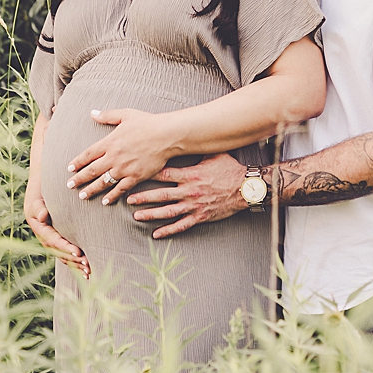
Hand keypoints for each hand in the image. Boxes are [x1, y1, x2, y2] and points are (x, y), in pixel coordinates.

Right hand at [24, 178, 89, 277]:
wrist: (41, 192)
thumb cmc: (40, 194)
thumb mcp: (36, 200)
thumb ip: (39, 208)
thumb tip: (42, 216)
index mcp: (40, 230)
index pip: (54, 241)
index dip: (66, 248)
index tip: (78, 252)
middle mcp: (46, 239)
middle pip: (60, 253)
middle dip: (73, 260)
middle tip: (88, 265)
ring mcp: (52, 242)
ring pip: (64, 257)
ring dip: (76, 265)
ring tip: (89, 271)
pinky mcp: (59, 242)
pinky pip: (67, 254)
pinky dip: (76, 262)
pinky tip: (87, 270)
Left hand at [68, 111, 177, 204]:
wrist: (166, 135)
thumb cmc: (147, 123)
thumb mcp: (125, 114)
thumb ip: (107, 115)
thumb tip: (92, 113)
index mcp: (109, 142)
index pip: (88, 155)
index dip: (77, 162)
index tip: (69, 169)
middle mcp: (114, 157)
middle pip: (92, 170)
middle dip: (79, 179)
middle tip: (69, 185)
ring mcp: (124, 169)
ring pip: (103, 182)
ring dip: (91, 190)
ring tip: (82, 196)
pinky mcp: (135, 177)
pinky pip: (121, 189)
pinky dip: (112, 196)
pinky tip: (105, 201)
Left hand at [125, 153, 247, 235]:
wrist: (245, 188)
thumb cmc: (230, 170)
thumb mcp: (213, 156)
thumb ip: (197, 151)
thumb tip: (187, 139)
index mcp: (190, 175)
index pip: (164, 174)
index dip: (148, 174)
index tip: (134, 173)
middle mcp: (189, 191)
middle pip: (161, 194)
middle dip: (143, 197)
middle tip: (128, 198)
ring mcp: (194, 205)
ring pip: (168, 211)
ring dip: (151, 214)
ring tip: (137, 216)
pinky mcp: (200, 217)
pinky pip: (181, 225)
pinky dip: (168, 230)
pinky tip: (156, 233)